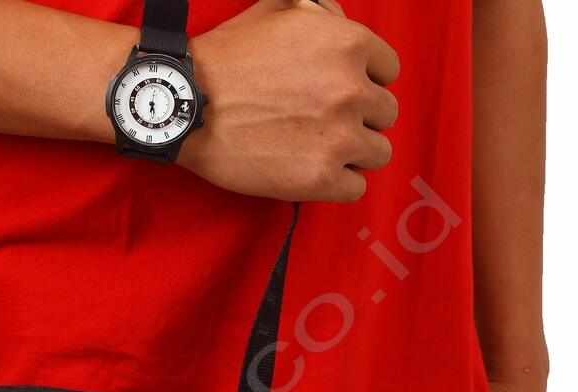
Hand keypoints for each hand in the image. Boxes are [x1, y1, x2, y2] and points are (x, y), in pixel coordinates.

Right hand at [179, 0, 399, 201]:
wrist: (189, 105)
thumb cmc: (227, 57)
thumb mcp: (280, 8)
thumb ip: (322, 13)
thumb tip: (339, 24)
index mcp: (350, 44)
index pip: (388, 71)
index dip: (363, 82)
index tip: (339, 94)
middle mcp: (353, 90)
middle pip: (384, 114)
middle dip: (359, 118)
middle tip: (324, 124)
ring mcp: (339, 138)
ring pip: (377, 153)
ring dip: (353, 153)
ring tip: (320, 151)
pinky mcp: (320, 179)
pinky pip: (355, 188)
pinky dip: (337, 184)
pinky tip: (312, 172)